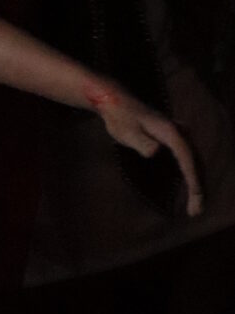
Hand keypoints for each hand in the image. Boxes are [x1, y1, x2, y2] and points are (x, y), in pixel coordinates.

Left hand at [87, 81, 202, 217]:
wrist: (115, 101)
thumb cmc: (120, 118)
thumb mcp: (126, 131)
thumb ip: (141, 142)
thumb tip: (155, 150)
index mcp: (170, 132)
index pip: (187, 159)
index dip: (193, 179)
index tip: (196, 196)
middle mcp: (178, 132)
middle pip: (194, 162)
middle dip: (198, 188)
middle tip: (196, 212)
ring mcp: (177, 133)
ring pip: (193, 161)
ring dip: (196, 183)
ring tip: (195, 207)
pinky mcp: (172, 137)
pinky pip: (187, 158)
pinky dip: (190, 174)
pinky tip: (189, 187)